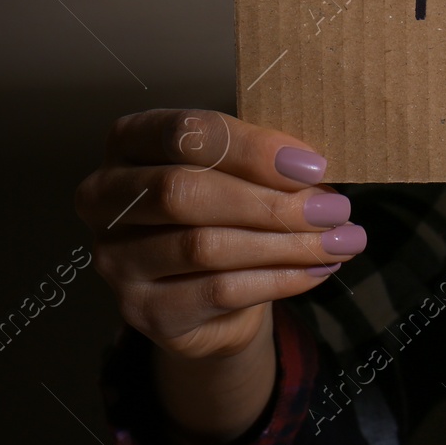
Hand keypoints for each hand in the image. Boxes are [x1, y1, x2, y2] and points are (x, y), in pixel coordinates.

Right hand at [76, 109, 363, 360]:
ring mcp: (115, 259)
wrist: (208, 295)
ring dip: (286, 244)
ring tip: (340, 241)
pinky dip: (278, 279)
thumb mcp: (241, 170)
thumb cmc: (226, 210)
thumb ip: (265, 160)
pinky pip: (217, 292)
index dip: (252, 148)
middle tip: (335, 209)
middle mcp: (105, 198)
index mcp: (130, 142)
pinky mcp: (141, 311)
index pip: (183, 134)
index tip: (314, 165)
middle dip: (271, 202)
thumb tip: (315, 169)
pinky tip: (318, 270)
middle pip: (185, 192)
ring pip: (204, 247)